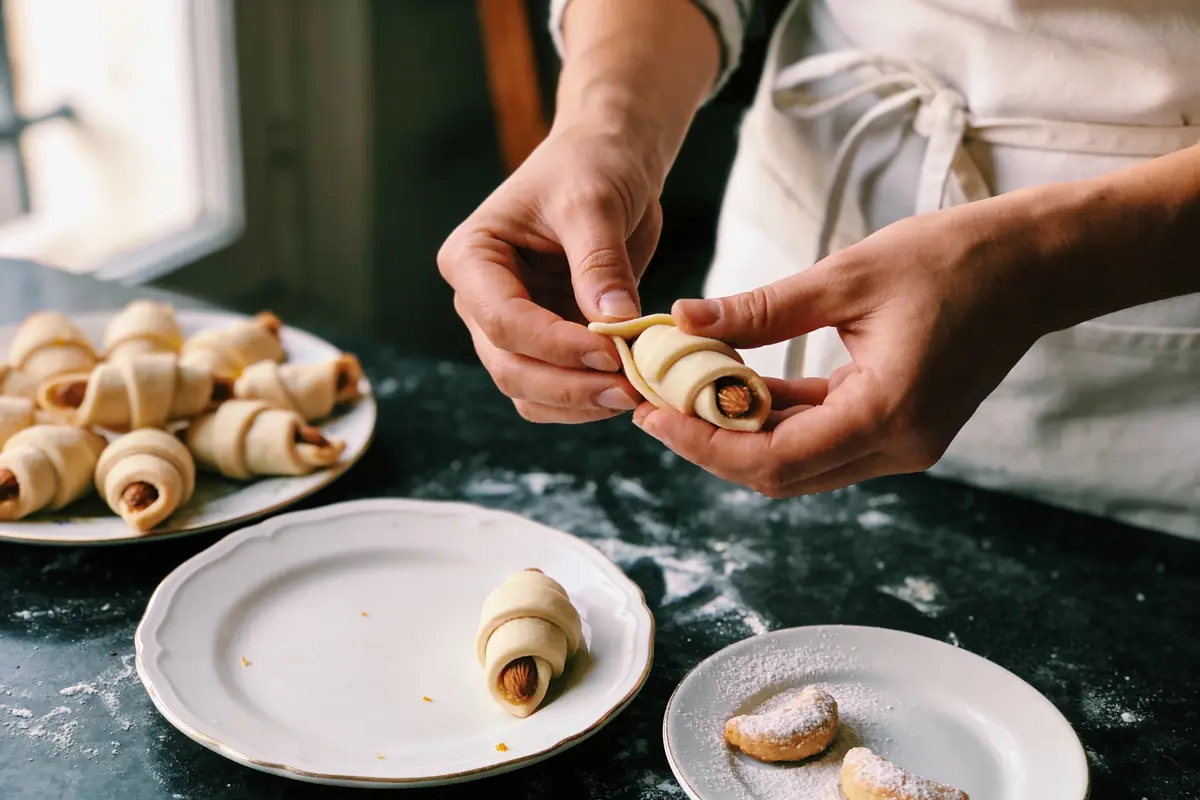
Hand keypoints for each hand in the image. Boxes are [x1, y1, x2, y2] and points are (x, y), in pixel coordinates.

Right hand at [438, 124, 662, 422]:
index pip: (503, 319)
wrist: (608, 162)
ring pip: (527, 390)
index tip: (612, 354)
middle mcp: (478, 299)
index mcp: (472, 257)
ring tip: (633, 395)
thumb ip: (600, 262)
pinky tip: (629, 390)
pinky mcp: (544, 343)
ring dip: (578, 403)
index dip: (555, 346)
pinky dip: (587, 401)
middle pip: (509, 366)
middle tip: (628, 390)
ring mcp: (509, 327)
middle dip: (568, 386)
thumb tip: (613, 321)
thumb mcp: (594, 202)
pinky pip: (555, 390)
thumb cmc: (591, 166)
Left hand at [632, 195, 1049, 496]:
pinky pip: (823, 436)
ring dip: (739, 431)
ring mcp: (901, 442)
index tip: (652, 412)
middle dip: (710, 443)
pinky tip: (734, 383)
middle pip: (779, 473)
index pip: (773, 460)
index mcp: (887, 416)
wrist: (1036, 264)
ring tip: (681, 390)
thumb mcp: (847, 277)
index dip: (704, 443)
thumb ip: (762, 309)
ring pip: (798, 460)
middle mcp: (897, 446)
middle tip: (654, 402)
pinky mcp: (900, 426)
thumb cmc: (955, 259)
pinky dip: (776, 417)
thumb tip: (684, 319)